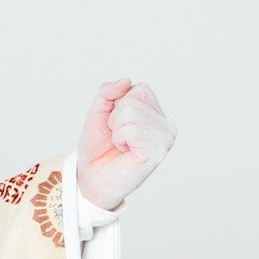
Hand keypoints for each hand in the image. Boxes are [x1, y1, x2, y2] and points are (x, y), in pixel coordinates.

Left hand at [75, 79, 176, 209]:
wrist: (91, 177)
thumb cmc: (98, 147)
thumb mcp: (98, 113)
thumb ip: (108, 93)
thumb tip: (125, 81)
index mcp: (156, 114)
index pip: (139, 88)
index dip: (116, 104)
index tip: (114, 124)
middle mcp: (166, 125)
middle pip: (132, 100)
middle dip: (113, 117)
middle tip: (116, 138)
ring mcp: (165, 138)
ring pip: (129, 112)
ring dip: (115, 129)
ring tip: (120, 145)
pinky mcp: (157, 151)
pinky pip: (130, 129)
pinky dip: (119, 139)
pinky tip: (125, 152)